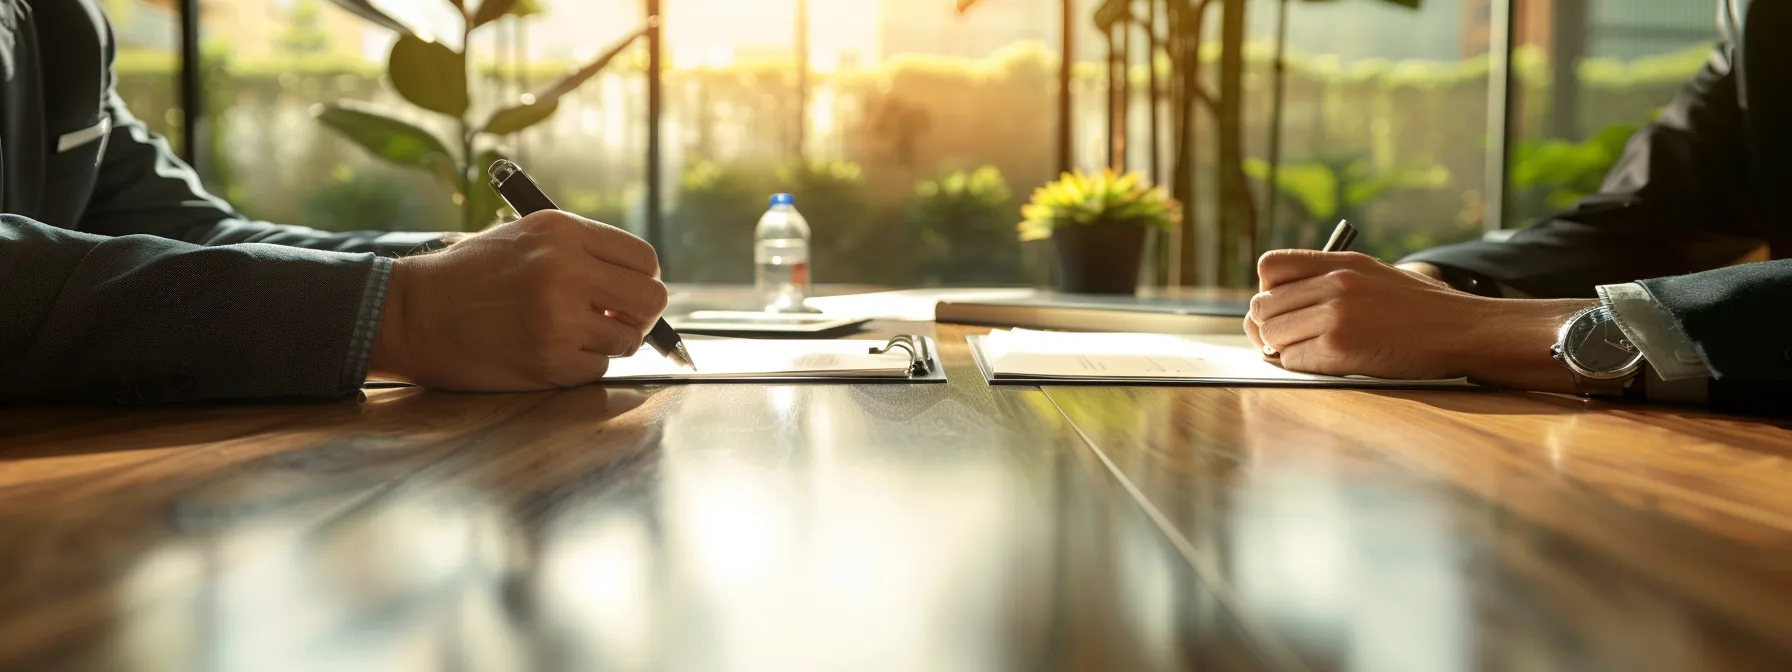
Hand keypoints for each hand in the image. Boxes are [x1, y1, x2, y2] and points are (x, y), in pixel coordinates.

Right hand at [370, 211, 669, 391]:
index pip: (644, 259)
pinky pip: (597, 369)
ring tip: (567, 335)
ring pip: (628, 340)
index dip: (642, 280)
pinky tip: (546, 352)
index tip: (626, 293)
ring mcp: (559, 318)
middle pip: (651, 300)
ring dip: (607, 343)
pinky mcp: (550, 361)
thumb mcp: (524, 237)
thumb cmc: (469, 276)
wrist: (412, 313)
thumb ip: (582, 252)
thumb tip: (638, 283)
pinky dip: (580, 366)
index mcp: (562, 232)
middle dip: (640, 315)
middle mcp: (566, 270)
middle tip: (615, 321)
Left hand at [1243, 250, 1591, 390]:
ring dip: (1281, 349)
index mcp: (1340, 262)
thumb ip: (1329, 280)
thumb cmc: (1421, 310)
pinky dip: (1299, 366)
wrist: (1464, 331)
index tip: (1282, 308)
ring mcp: (1336, 315)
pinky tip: (1324, 364)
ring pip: (1271, 335)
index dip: (1268, 291)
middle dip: (1268, 327)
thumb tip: (1279, 301)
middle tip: (1285, 339)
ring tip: (1307, 351)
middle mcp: (1334, 283)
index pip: (1270, 267)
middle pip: (1262, 306)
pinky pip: (1291, 360)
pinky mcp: (1340, 348)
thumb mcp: (1374, 275)